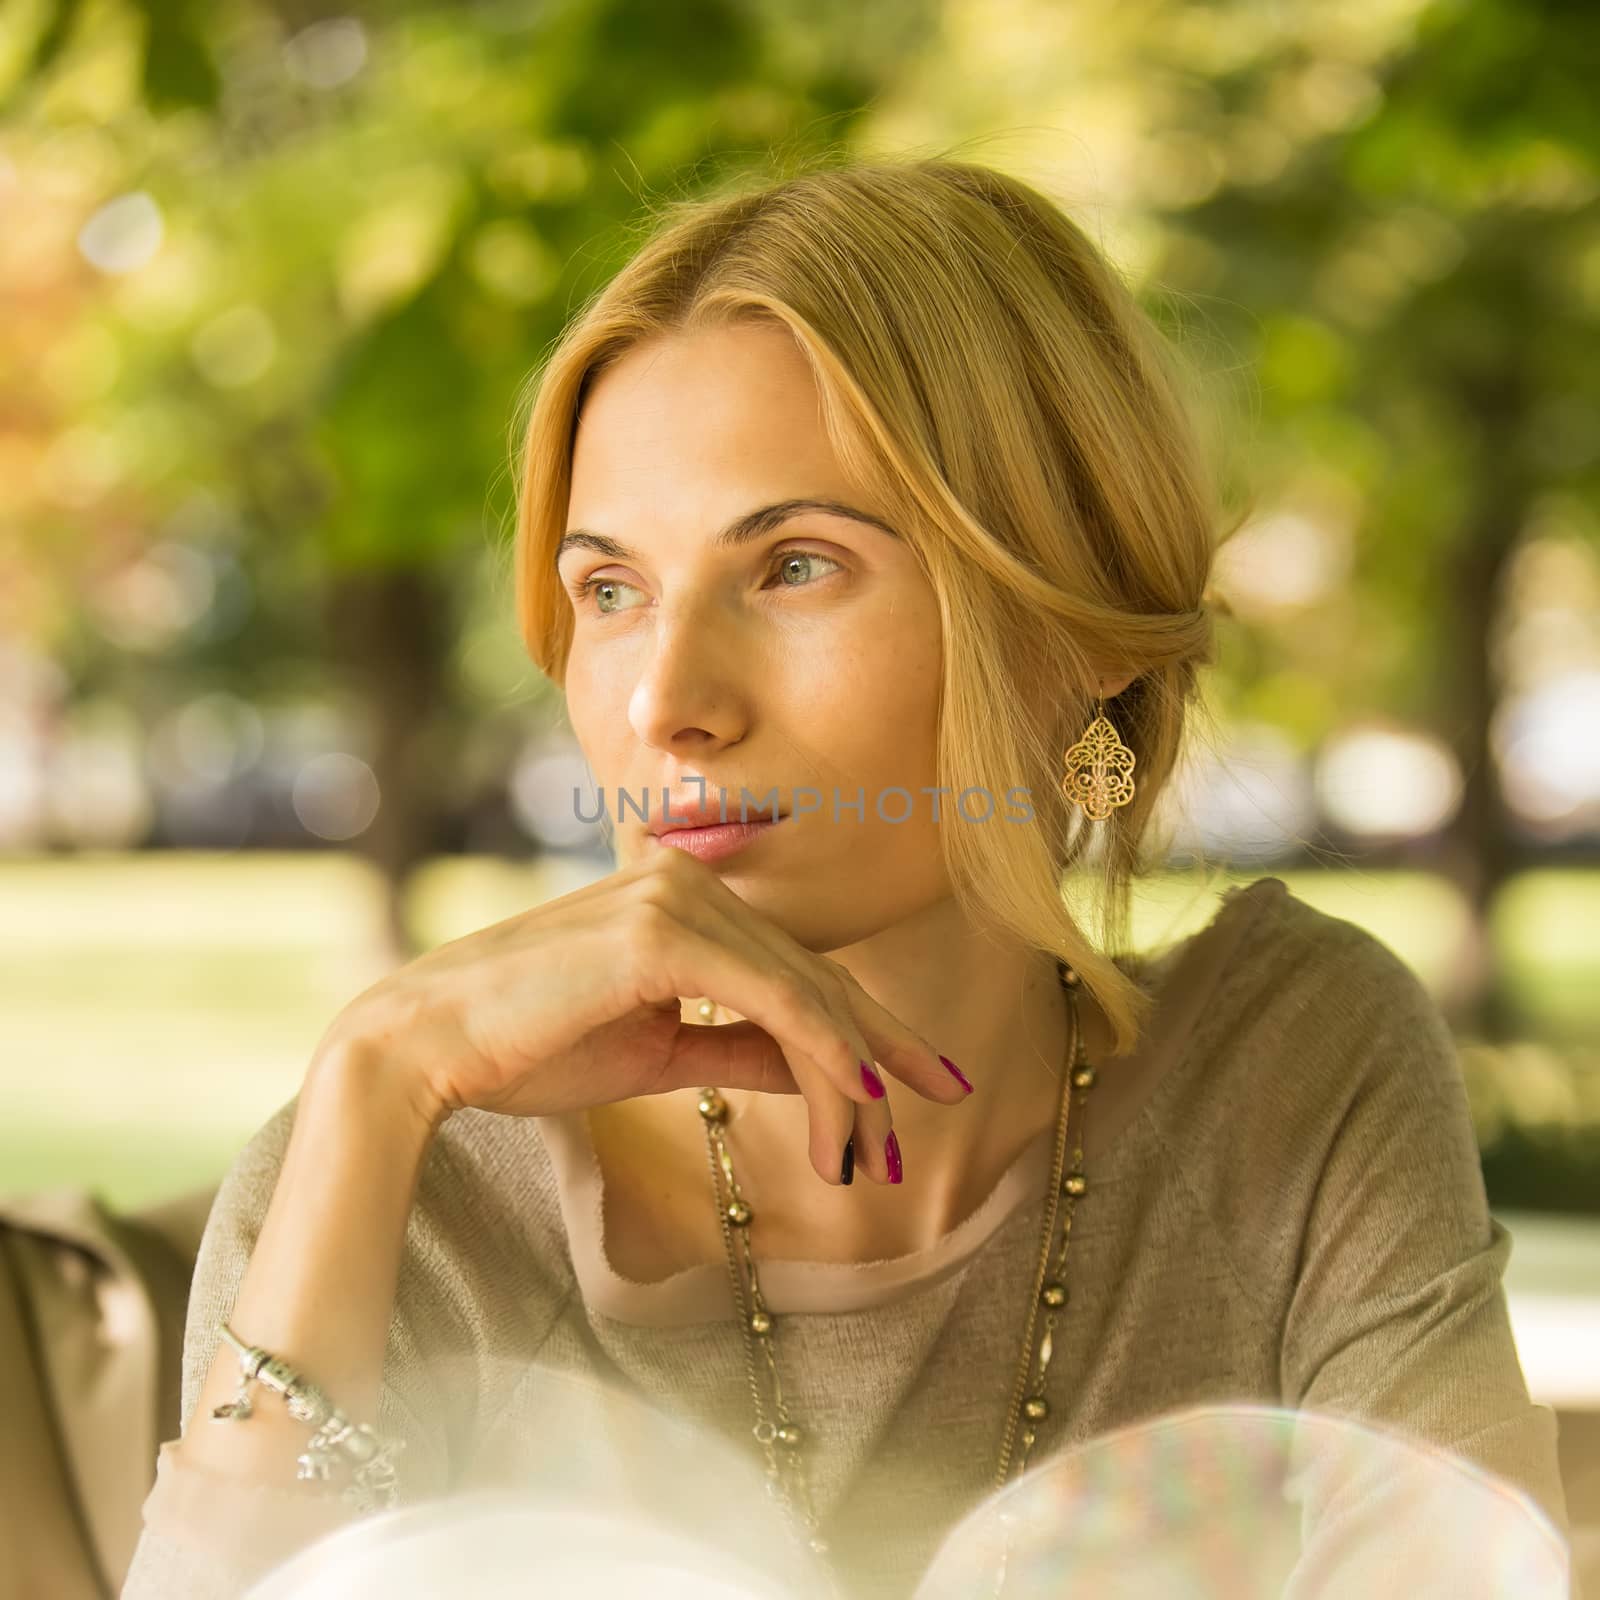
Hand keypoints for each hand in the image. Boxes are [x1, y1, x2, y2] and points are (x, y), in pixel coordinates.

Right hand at [329, 846, 967, 1184]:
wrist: (426, 1045)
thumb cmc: (530, 1047)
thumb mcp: (658, 1052)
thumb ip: (739, 1048)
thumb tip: (820, 1070)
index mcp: (687, 901)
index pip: (799, 967)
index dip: (869, 1026)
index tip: (922, 1081)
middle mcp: (690, 881)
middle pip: (817, 977)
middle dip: (882, 1055)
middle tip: (936, 1113)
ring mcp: (676, 899)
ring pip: (805, 991)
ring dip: (855, 1075)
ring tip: (880, 1153)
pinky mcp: (660, 932)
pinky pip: (772, 997)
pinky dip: (824, 1050)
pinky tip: (859, 1100)